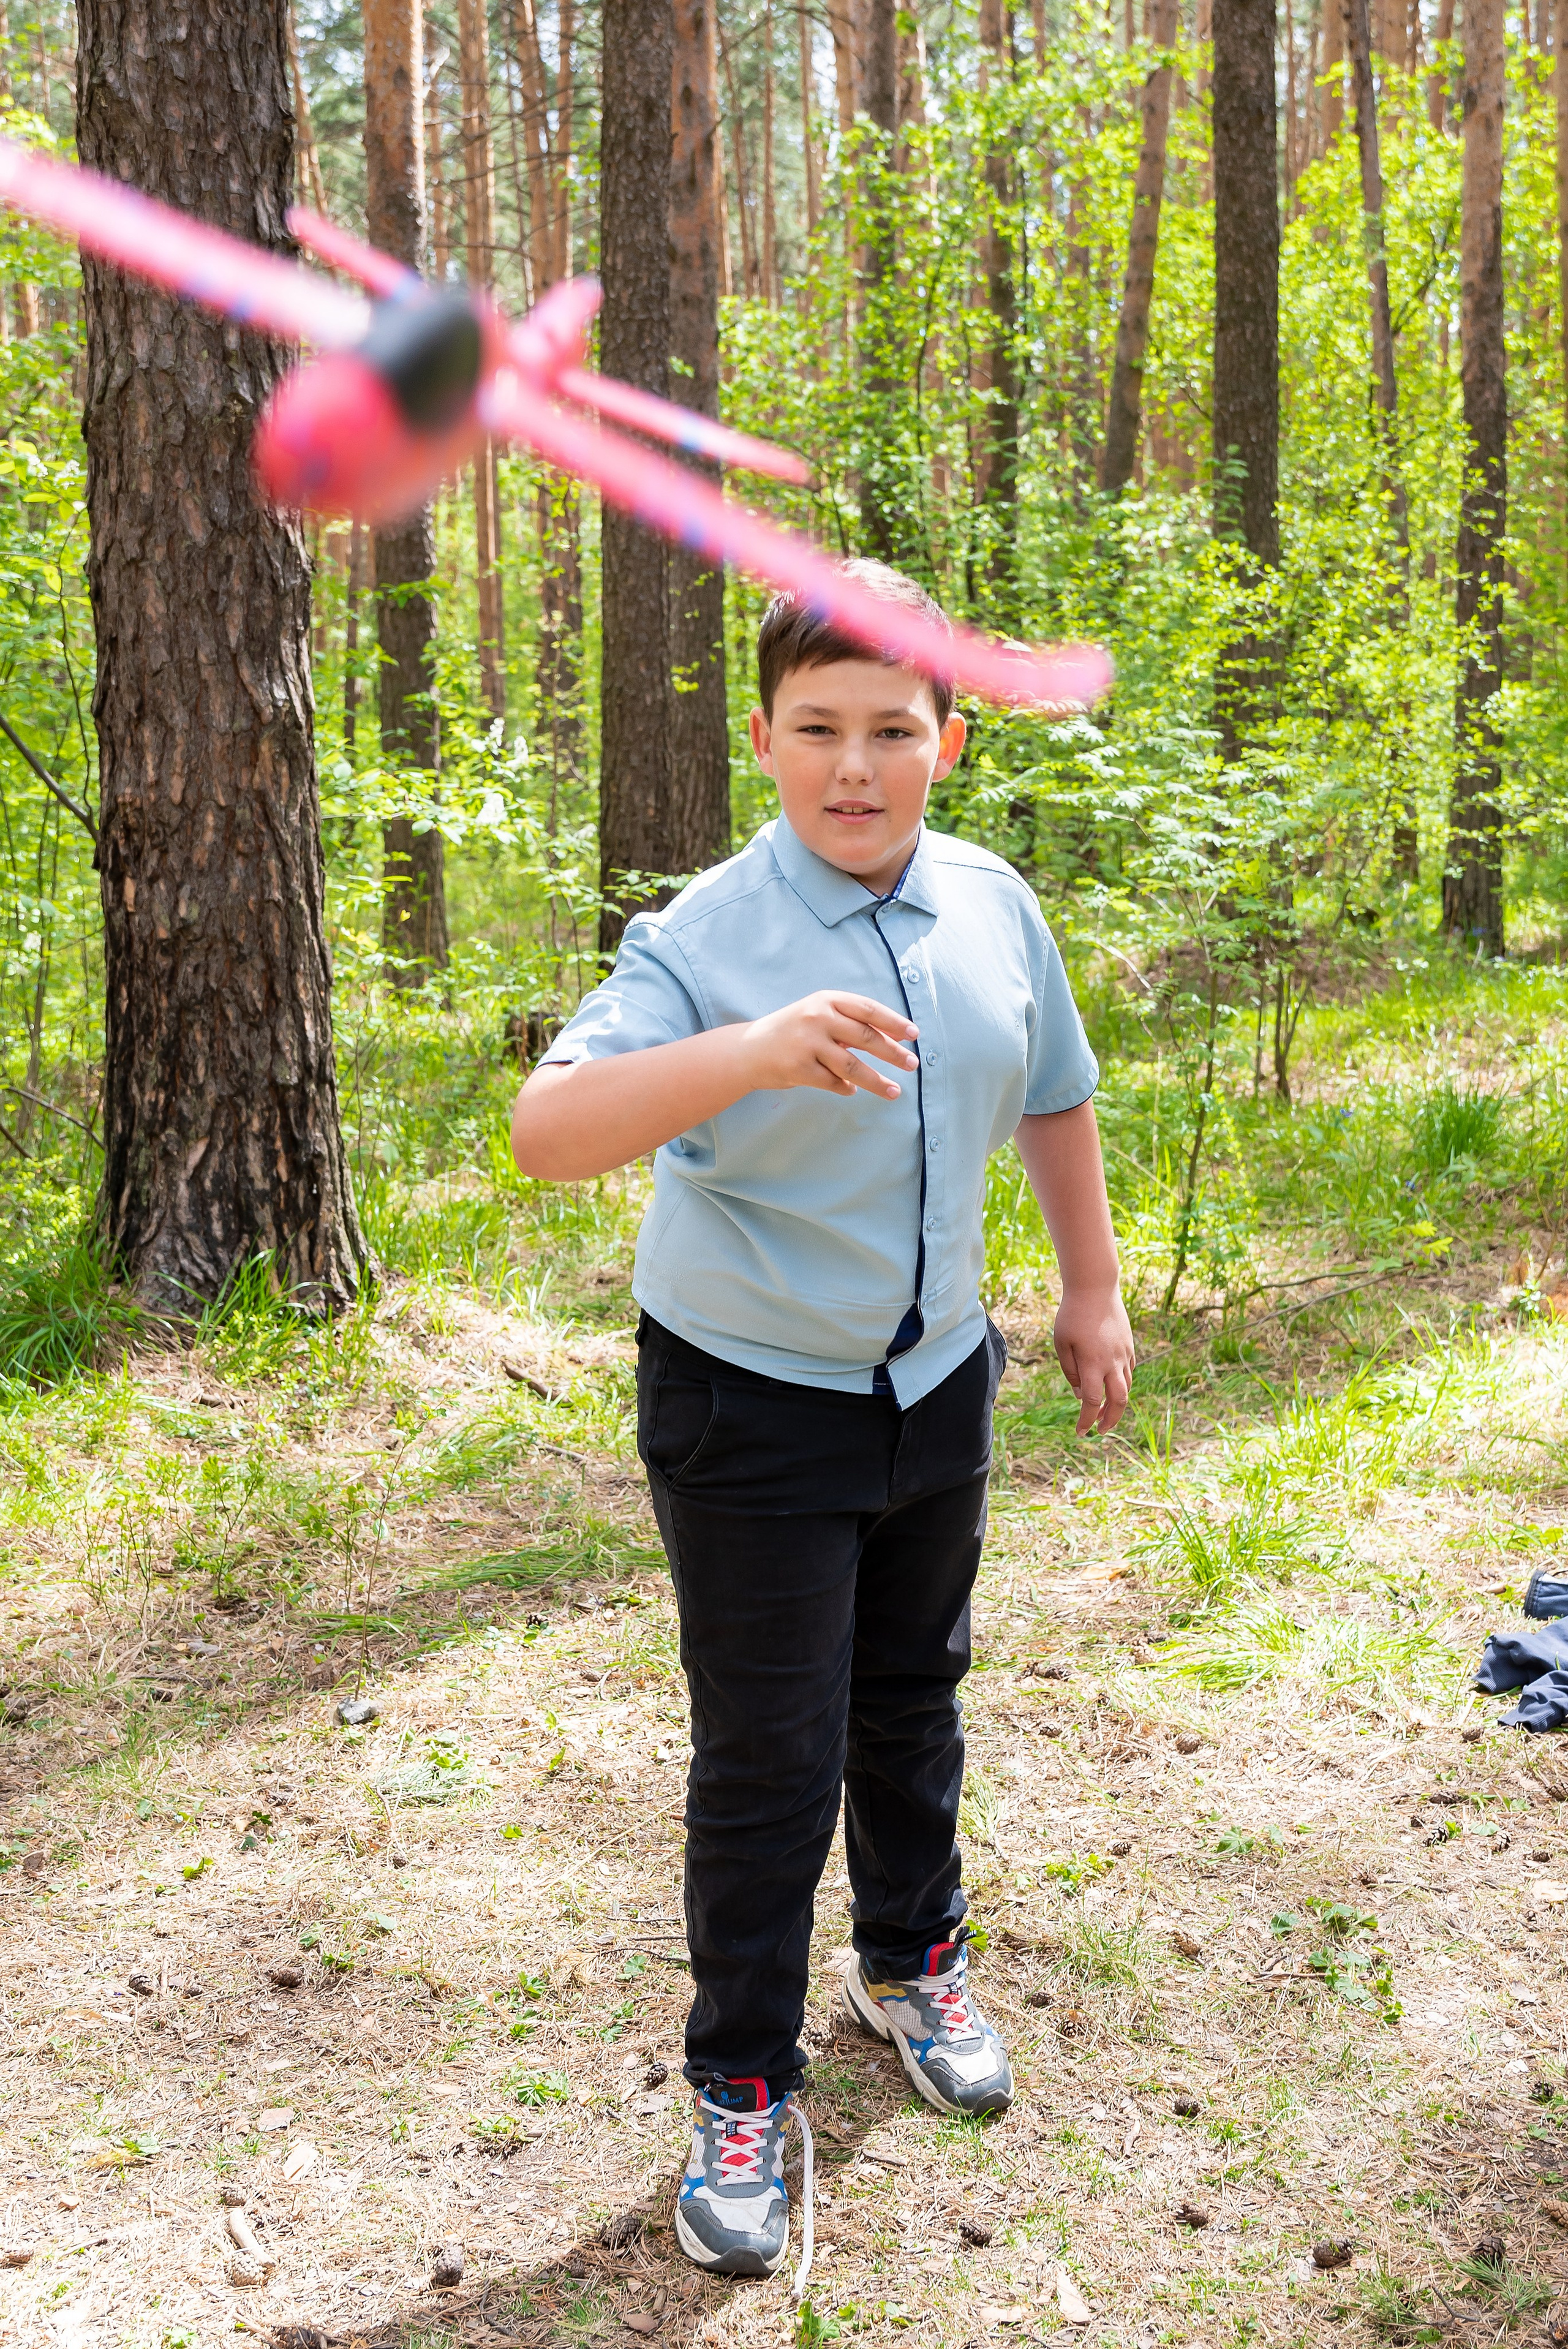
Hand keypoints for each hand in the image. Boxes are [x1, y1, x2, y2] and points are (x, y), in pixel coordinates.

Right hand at [741, 990, 919, 1100]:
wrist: (748, 1050)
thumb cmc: (792, 1032)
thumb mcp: (818, 1016)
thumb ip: (849, 1024)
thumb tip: (893, 1042)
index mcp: (826, 1000)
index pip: (868, 1009)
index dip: (894, 1022)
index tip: (914, 1035)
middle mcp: (818, 1018)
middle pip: (866, 1038)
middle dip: (894, 1053)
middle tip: (913, 1064)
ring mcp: (807, 1044)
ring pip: (853, 1066)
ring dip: (877, 1081)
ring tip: (895, 1091)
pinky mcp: (799, 1069)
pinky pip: (833, 1083)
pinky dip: (847, 1089)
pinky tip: (853, 1090)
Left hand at [1053, 1286, 1135, 1435]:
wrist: (1095, 1288)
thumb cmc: (1072, 1315)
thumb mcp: (1062, 1344)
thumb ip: (1071, 1372)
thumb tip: (1081, 1395)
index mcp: (1093, 1364)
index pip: (1092, 1402)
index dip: (1087, 1420)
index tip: (1081, 1432)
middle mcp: (1112, 1362)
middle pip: (1119, 1401)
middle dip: (1110, 1420)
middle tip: (1100, 1430)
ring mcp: (1124, 1354)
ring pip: (1127, 1387)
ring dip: (1116, 1404)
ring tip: (1103, 1411)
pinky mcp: (1129, 1346)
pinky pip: (1129, 1372)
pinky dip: (1121, 1384)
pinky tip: (1110, 1385)